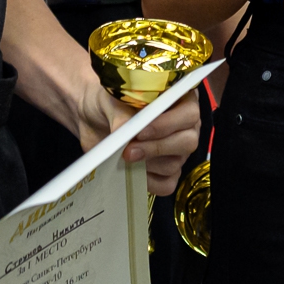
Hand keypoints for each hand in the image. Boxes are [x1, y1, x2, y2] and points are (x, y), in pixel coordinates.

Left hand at [71, 71, 203, 194]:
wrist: (94, 119)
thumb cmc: (110, 102)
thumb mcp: (112, 100)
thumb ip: (121, 113)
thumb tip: (124, 130)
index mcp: (179, 99)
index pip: (188, 113)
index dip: (168, 124)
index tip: (141, 131)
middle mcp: (184, 125)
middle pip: (188, 141)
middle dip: (157, 148)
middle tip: (129, 151)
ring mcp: (177, 150)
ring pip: (175, 164)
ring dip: (148, 164)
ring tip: (125, 158)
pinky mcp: (166, 172)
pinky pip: (166, 184)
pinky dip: (149, 182)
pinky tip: (131, 173)